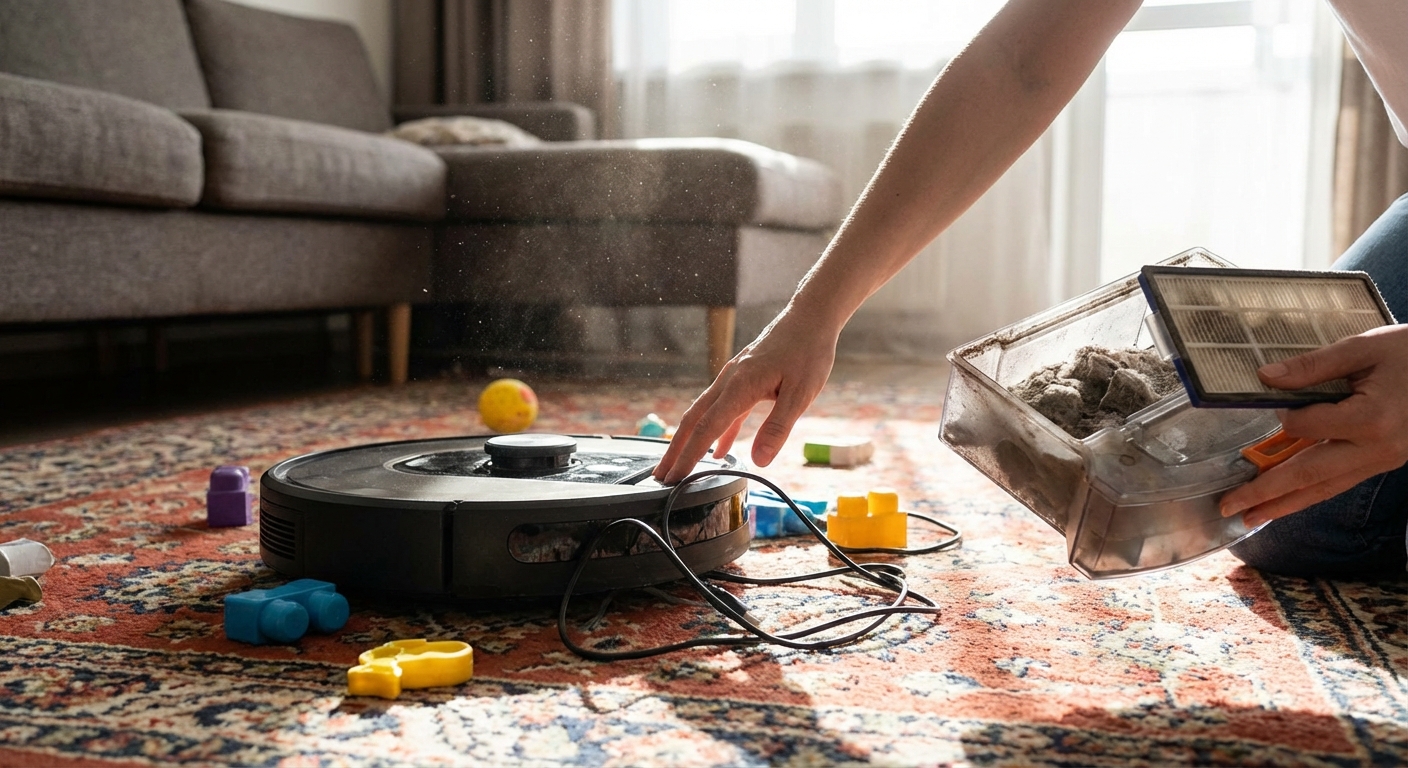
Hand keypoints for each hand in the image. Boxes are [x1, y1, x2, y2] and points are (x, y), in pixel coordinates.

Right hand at [652, 308, 837, 484]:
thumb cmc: (808, 352)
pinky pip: (722, 409)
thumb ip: (777, 427)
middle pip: (692, 420)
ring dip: (689, 440)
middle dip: (674, 450)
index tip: (674, 477)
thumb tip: (759, 459)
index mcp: (740, 387)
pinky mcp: (743, 379)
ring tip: (679, 465)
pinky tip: (720, 450)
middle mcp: (729, 381)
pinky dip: (716, 431)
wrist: (810, 318)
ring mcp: (733, 379)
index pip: (706, 428)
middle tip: (659, 476)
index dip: (689, 456)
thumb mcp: (801, 393)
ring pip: (703, 414)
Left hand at [1220, 324, 1407, 526]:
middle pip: (1311, 475)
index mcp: (1371, 418)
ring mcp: (1384, 460)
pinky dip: (1312, 493)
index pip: (1305, 427)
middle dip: (1267, 493)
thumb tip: (1265, 377)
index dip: (1284, 416)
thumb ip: (1314, 366)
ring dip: (1286, 504)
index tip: (1275, 393)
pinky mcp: (1386, 463)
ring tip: (1251, 517)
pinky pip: (1342, 482)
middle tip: (1229, 507)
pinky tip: (1289, 501)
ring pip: (1327, 488)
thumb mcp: (1365, 347)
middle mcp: (1378, 449)